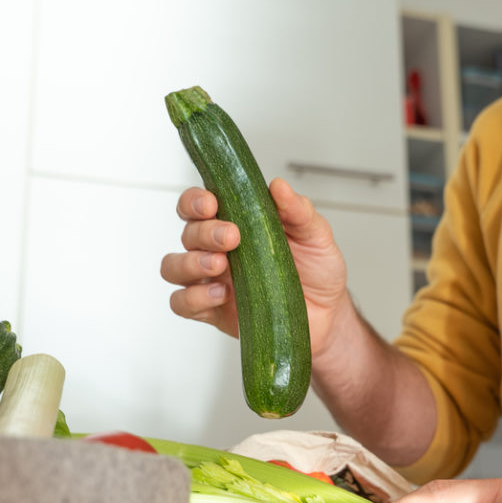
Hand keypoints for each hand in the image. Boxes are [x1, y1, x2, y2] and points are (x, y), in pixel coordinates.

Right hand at [160, 178, 348, 355]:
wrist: (327, 315)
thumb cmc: (316, 272)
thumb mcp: (316, 236)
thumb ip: (299, 211)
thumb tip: (279, 187)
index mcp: (236, 223)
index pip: (199, 205)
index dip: (195, 201)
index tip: (212, 203)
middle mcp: (217, 249)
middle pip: (188, 233)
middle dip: (205, 231)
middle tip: (232, 237)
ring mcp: (212, 280)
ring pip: (174, 267)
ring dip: (190, 263)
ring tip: (219, 265)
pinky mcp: (212, 311)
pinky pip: (182, 304)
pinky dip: (194, 298)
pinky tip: (220, 294)